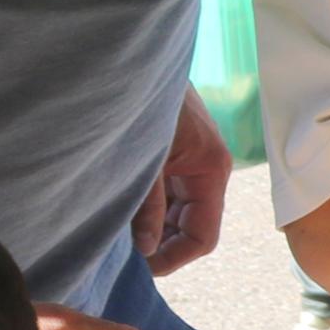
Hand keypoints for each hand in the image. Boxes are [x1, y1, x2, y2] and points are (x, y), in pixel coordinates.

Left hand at [131, 90, 226, 275]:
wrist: (136, 61)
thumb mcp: (145, 161)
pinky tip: (121, 213)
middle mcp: (207, 170)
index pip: (204, 235)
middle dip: (163, 245)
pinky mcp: (174, 155)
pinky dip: (149, 209)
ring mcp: (191, 163)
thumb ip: (148, 206)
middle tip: (124, 257)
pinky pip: (168, 195)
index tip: (140, 268)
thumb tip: (147, 248)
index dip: (174, 258)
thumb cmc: (144, 104)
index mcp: (211, 171)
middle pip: (192, 227)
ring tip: (119, 236)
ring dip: (154, 228)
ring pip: (178, 213)